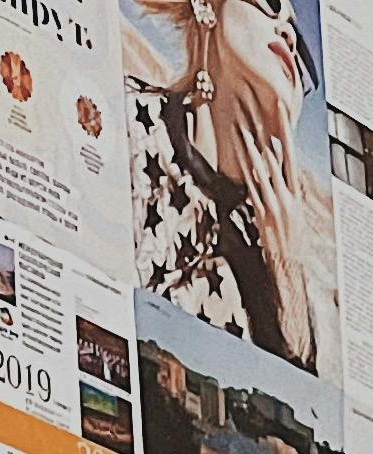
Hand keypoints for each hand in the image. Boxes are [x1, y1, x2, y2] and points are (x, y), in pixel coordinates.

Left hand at [239, 98, 312, 363]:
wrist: (290, 267)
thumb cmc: (290, 245)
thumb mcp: (291, 215)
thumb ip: (282, 194)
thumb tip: (274, 179)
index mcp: (295, 190)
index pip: (290, 151)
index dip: (284, 127)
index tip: (279, 105)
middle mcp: (287, 192)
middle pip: (276, 151)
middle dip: (266, 126)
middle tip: (257, 102)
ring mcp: (275, 202)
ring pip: (263, 165)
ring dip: (252, 142)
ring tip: (242, 120)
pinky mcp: (263, 214)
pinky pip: (254, 187)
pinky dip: (249, 169)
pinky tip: (242, 155)